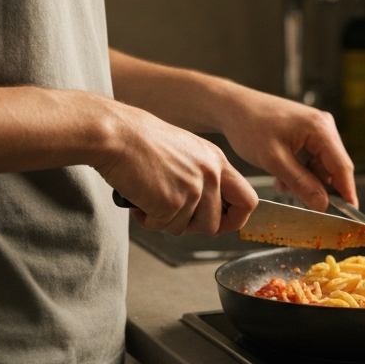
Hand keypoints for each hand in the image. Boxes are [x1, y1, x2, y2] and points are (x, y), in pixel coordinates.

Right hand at [94, 102, 257, 234]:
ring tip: (150, 199)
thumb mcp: (186, 152)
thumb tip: (207, 208)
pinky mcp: (172, 202)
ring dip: (165, 221)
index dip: (235, 219)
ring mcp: (193, 189)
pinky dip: (147, 219)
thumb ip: (202, 177)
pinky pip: (162, 226)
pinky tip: (139, 198)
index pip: (248, 201)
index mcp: (217, 161)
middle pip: (215, 224)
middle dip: (191, 226)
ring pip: (186, 229)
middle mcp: (210, 175)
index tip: (220, 223)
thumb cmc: (141, 141)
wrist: (116, 134)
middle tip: (170, 212)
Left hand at [217, 88, 356, 211]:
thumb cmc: (249, 126)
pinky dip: (301, 171)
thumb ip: (301, 183)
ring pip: (322, 165)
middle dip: (321, 187)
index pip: (342, 166)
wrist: (232, 108)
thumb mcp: (274, 161)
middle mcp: (323, 126)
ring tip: (283, 184)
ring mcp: (316, 128)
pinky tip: (283, 176)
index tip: (350, 213)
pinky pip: (312, 158)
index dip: (347, 192)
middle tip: (308, 206)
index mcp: (320, 128)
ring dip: (307, 180)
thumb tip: (322, 204)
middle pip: (334, 167)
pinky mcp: (307, 132)